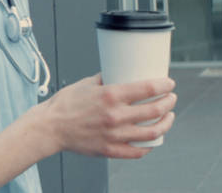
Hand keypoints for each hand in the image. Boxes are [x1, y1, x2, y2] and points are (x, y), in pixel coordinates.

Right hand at [39, 73, 176, 158]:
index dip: (163, 85)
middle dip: (169, 102)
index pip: (147, 89)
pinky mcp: (110, 150)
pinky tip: (152, 139)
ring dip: (165, 123)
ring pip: (151, 132)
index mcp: (110, 96)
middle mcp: (115, 116)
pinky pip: (137, 151)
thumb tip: (119, 71)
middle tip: (171, 98)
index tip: (169, 83)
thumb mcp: (86, 83)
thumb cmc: (65, 104)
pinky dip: (149, 145)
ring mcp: (114, 135)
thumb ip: (106, 78)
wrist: (50, 127)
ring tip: (168, 117)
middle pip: (154, 110)